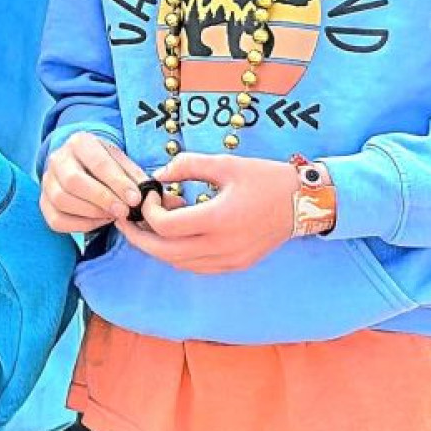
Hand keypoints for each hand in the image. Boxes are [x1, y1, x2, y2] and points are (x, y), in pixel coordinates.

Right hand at [39, 133, 164, 234]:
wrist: (81, 164)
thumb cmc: (106, 165)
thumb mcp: (122, 162)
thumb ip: (137, 178)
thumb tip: (157, 198)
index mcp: (80, 142)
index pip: (97, 163)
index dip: (117, 183)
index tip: (135, 199)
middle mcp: (58, 158)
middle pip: (73, 181)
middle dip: (102, 199)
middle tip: (124, 212)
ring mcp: (47, 181)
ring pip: (62, 200)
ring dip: (92, 213)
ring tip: (113, 216)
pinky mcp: (43, 202)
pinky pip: (56, 220)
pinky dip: (80, 225)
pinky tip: (98, 221)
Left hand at [125, 153, 297, 272]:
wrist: (303, 203)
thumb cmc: (265, 179)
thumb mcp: (225, 164)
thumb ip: (187, 166)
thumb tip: (158, 175)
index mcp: (218, 220)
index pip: (166, 227)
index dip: (148, 211)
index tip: (150, 193)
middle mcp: (222, 247)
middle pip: (164, 253)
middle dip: (139, 238)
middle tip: (126, 221)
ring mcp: (229, 260)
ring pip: (178, 263)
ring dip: (159, 246)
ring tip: (154, 222)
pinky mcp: (235, 265)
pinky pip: (196, 267)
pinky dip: (178, 254)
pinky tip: (176, 234)